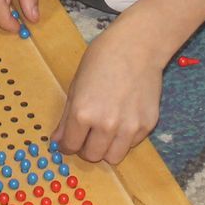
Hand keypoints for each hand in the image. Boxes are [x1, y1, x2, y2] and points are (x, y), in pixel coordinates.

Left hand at [53, 11, 166, 165]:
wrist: (137, 46)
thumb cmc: (101, 59)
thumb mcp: (75, 85)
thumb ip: (66, 118)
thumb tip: (57, 142)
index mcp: (83, 113)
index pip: (71, 146)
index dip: (68, 145)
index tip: (69, 141)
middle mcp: (106, 125)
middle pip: (93, 156)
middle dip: (86, 149)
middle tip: (88, 136)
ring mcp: (129, 127)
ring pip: (113, 157)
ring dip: (106, 148)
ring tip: (106, 131)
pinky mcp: (147, 125)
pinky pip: (132, 144)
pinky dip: (125, 138)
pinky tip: (124, 117)